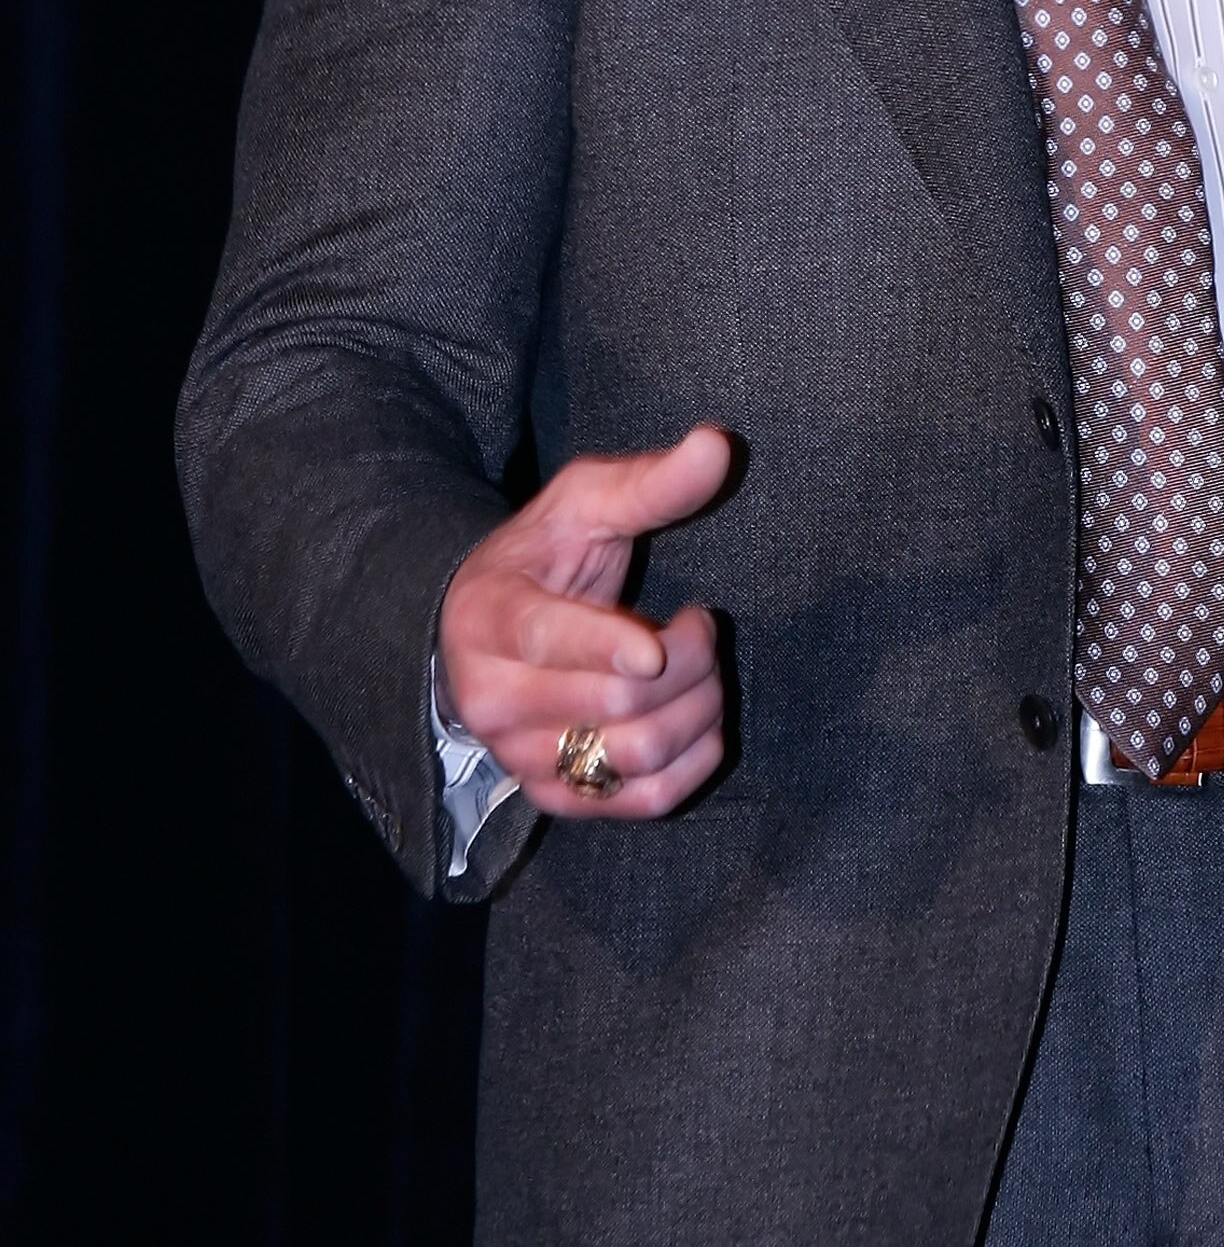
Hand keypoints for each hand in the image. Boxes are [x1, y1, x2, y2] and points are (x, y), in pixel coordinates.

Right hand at [436, 424, 731, 817]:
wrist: (482, 633)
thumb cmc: (544, 557)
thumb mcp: (584, 505)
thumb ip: (649, 483)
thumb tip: (717, 446)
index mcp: (488, 616)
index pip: (545, 640)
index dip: (605, 647)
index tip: (655, 647)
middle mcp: (491, 698)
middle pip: (616, 703)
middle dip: (687, 662)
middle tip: (699, 626)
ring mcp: (520, 755)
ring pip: (635, 755)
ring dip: (698, 710)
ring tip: (699, 668)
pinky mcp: (556, 795)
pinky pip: (642, 800)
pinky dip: (692, 765)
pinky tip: (702, 722)